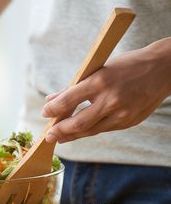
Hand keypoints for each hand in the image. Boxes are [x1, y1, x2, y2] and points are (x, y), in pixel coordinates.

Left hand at [42, 41, 170, 142]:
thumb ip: (73, 87)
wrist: (164, 69)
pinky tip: (79, 131)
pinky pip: (104, 129)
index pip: (68, 100)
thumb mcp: (98, 69)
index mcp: (100, 82)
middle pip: (78, 123)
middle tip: (48, 136)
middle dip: (60, 131)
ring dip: (72, 135)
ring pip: (91, 130)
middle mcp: (111, 100)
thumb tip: (51, 100)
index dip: (53, 110)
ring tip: (60, 137)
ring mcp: (122, 114)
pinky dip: (90, 130)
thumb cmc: (127, 66)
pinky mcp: (130, 122)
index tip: (44, 113)